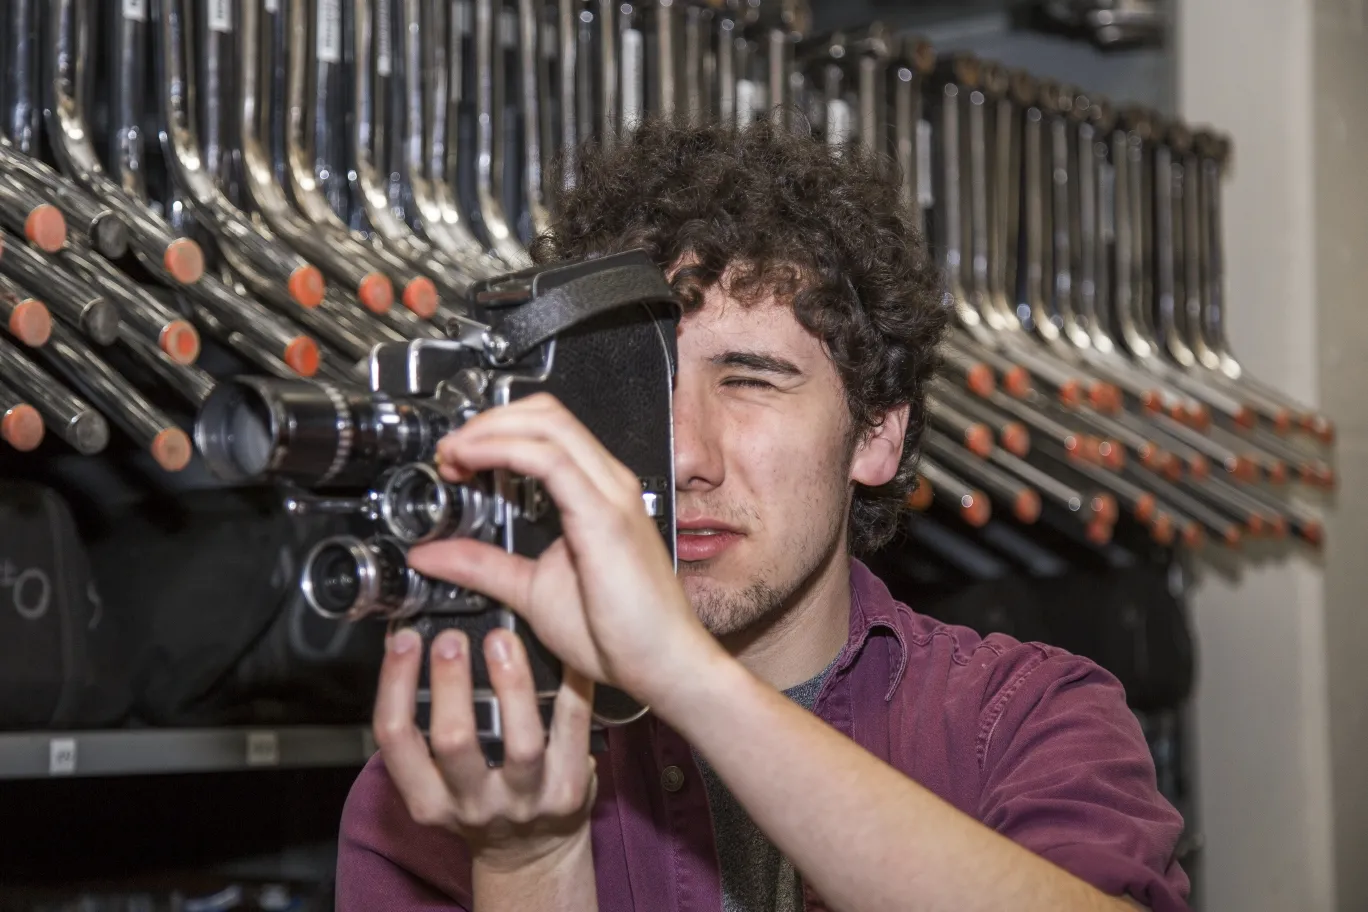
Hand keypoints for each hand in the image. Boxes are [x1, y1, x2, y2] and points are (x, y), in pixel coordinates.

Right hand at [373, 622, 597, 871]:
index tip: (403, 640)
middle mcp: (472, 803)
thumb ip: (427, 724)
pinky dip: (571, 688)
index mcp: (428, 797)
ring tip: (502, 640)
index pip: (396, 738)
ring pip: (520, 743)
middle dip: (449, 682)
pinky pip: (573, 730)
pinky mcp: (568, 792)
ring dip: (511, 685)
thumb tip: (413, 643)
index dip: (394, 684)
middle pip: (454, 740)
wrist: (533, 852)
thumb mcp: (437, 779)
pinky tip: (565, 655)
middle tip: (451, 638)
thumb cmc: (482, 800)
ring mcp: (524, 800)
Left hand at [405, 392, 720, 708]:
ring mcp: (610, 495)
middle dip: (486, 421)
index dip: (493, 432)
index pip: (545, 431)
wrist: (663, 666)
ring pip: (547, 423)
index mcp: (595, 495)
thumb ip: (483, 566)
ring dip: (489, 430)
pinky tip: (472, 462)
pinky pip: (550, 461)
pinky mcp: (604, 515)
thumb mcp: (531, 591)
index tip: (454, 459)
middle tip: (449, 452)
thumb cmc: (620, 633)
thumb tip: (430, 554)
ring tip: (454, 454)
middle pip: (544, 413)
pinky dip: (503, 449)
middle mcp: (607, 484)